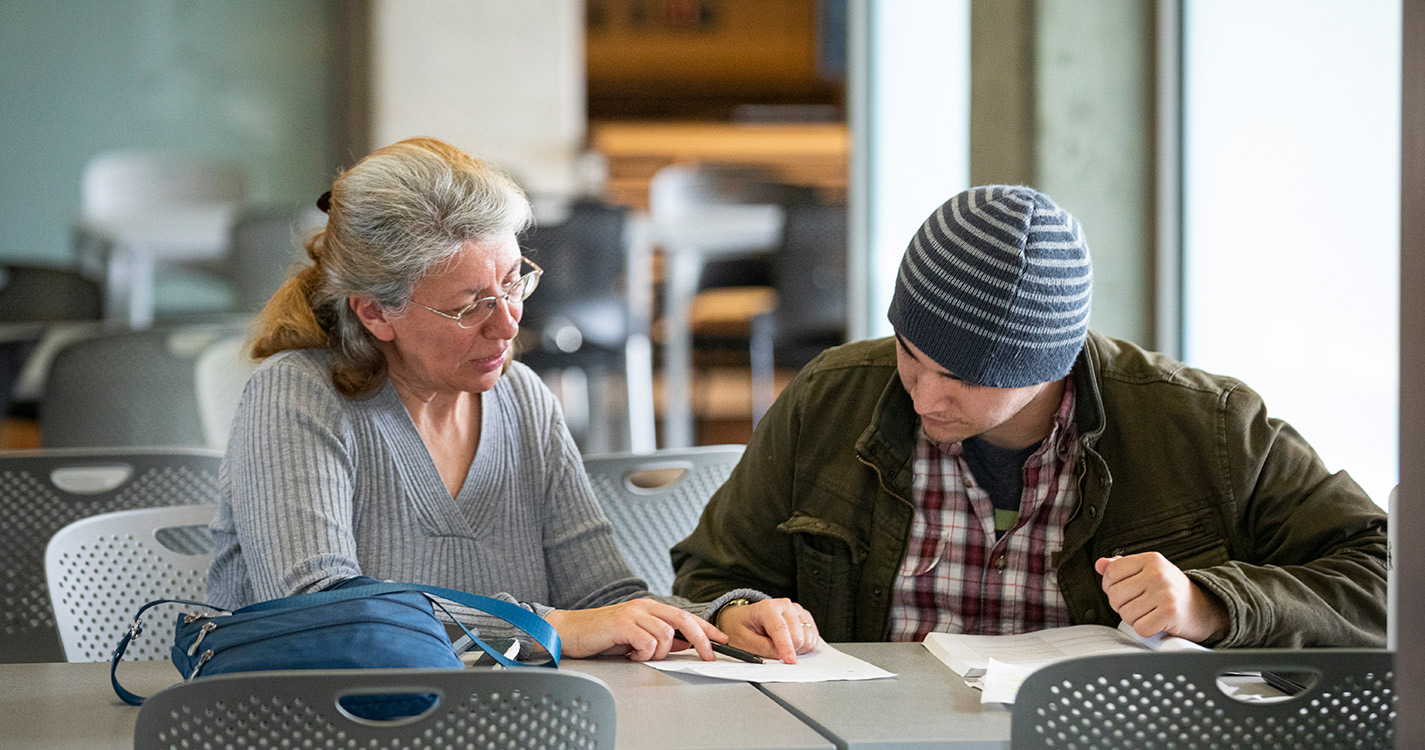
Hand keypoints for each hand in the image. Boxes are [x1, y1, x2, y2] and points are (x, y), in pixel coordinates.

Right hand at [545, 599, 724, 660]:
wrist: (569, 631)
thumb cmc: (601, 636)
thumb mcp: (636, 637)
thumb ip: (659, 638)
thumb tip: (684, 645)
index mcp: (649, 607)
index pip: (686, 616)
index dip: (707, 628)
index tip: (722, 639)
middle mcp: (644, 606)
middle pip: (683, 620)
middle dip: (701, 640)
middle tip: (708, 656)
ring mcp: (633, 613)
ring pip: (666, 635)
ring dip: (659, 653)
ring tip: (640, 655)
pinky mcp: (622, 624)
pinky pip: (647, 642)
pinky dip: (643, 654)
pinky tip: (630, 654)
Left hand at [717, 598, 819, 663]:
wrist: (743, 618)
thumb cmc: (741, 628)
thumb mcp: (743, 640)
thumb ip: (762, 648)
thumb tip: (780, 656)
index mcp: (767, 608)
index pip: (781, 629)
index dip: (786, 648)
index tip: (790, 662)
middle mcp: (785, 605)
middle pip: (798, 636)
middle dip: (790, 651)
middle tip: (775, 653)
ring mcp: (796, 610)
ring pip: (808, 638)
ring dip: (798, 649)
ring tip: (781, 647)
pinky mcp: (804, 617)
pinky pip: (813, 637)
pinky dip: (805, 646)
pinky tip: (791, 645)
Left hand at [1095, 552, 1227, 642]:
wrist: (1204, 608)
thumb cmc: (1171, 591)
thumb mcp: (1148, 571)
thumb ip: (1122, 567)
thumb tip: (1100, 564)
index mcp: (1150, 559)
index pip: (1112, 572)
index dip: (1110, 586)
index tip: (1122, 592)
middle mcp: (1158, 573)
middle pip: (1115, 595)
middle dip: (1122, 605)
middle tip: (1138, 605)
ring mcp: (1165, 592)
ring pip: (1126, 614)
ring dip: (1134, 619)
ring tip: (1148, 613)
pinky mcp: (1170, 612)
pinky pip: (1140, 627)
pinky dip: (1145, 630)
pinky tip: (1155, 622)